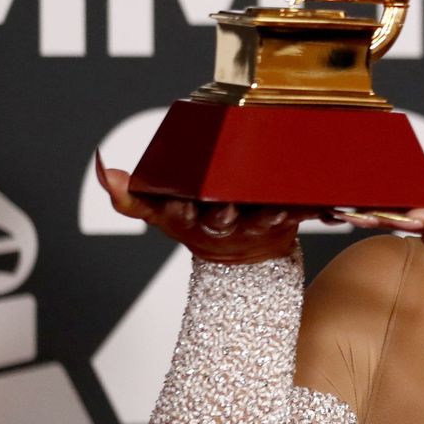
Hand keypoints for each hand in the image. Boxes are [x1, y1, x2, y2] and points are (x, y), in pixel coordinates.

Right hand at [93, 148, 321, 264]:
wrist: (242, 254)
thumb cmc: (198, 223)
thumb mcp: (160, 212)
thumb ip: (129, 196)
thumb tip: (101, 168)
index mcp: (196, 218)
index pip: (185, 214)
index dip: (187, 212)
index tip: (187, 207)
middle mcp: (228, 221)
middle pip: (227, 215)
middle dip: (228, 211)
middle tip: (230, 204)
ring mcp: (259, 222)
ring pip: (266, 215)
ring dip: (272, 211)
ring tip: (277, 205)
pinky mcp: (289, 218)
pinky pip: (304, 211)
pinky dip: (313, 207)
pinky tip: (322, 201)